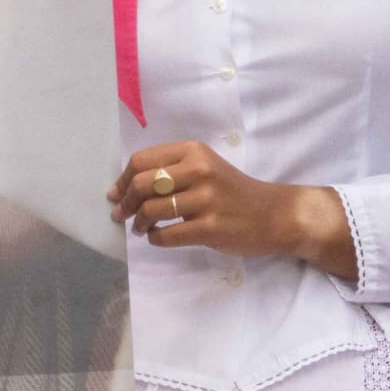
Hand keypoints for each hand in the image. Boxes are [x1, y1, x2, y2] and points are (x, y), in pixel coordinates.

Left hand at [108, 142, 356, 279]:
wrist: (274, 215)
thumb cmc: (233, 191)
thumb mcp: (204, 168)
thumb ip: (170, 171)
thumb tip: (123, 188)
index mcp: (193, 152)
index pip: (141, 161)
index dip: (122, 180)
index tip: (115, 194)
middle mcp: (199, 171)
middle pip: (142, 184)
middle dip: (125, 203)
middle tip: (122, 215)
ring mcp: (206, 200)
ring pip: (152, 210)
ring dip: (139, 223)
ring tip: (141, 228)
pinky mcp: (212, 227)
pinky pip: (168, 234)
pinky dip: (155, 238)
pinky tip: (157, 237)